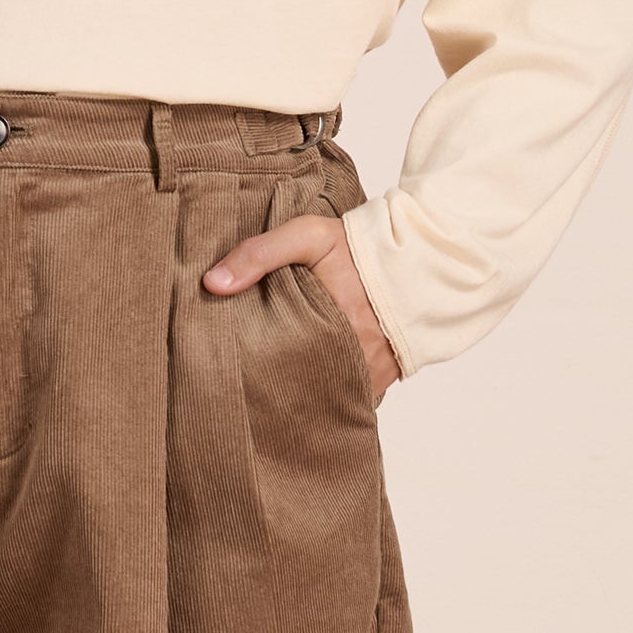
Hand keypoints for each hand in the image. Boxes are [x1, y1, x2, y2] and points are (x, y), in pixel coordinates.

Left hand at [200, 212, 399, 405]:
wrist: (420, 257)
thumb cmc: (360, 246)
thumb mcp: (307, 236)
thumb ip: (258, 254)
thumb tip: (212, 284)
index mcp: (330, 327)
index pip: (278, 364)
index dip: (255, 369)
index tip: (234, 369)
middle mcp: (352, 358)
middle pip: (300, 387)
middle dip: (276, 386)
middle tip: (249, 387)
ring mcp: (369, 373)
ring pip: (324, 396)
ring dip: (304, 392)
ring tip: (275, 391)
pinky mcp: (382, 380)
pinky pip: (347, 396)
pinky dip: (329, 394)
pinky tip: (310, 387)